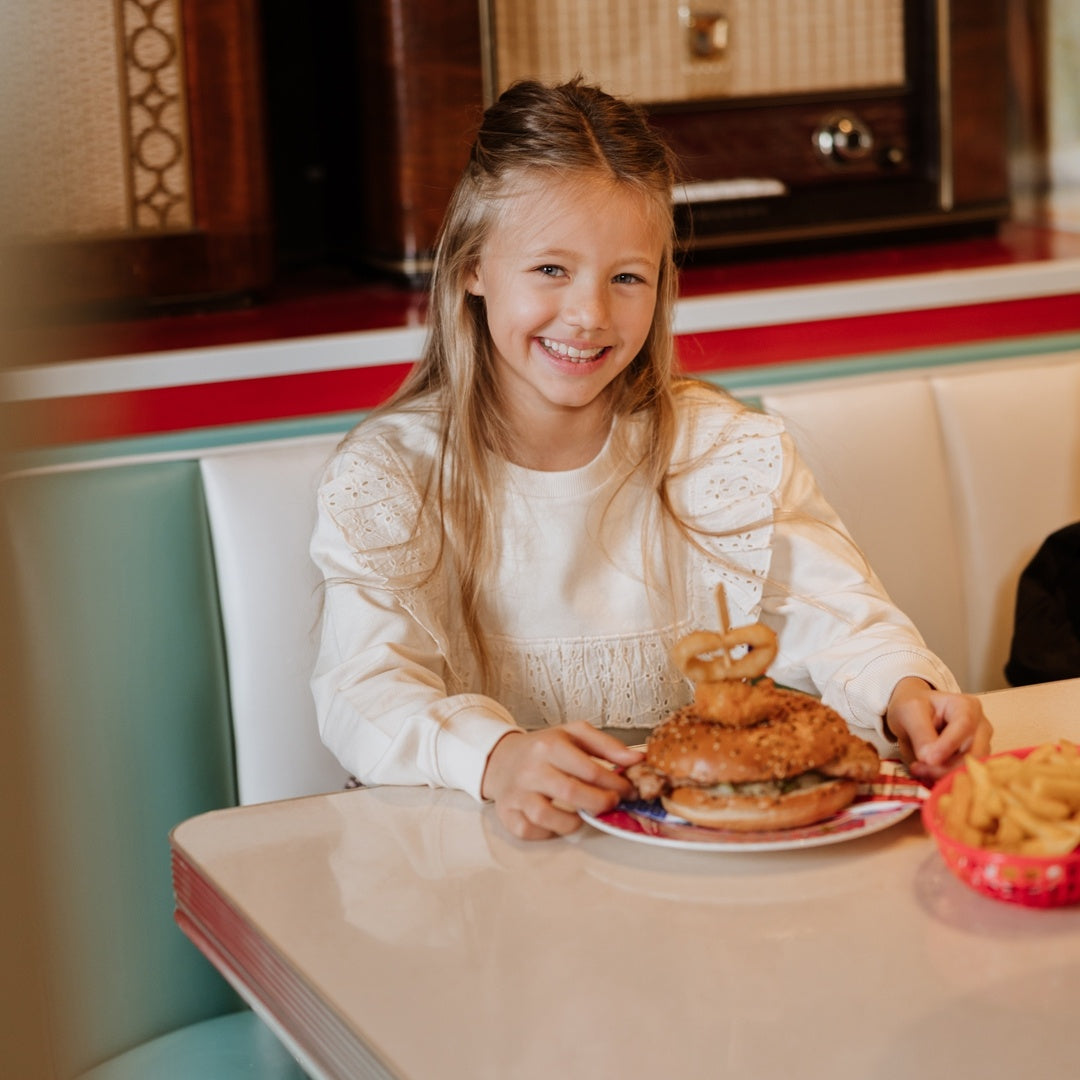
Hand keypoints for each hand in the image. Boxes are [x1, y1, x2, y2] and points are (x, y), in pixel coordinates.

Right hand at [480, 721, 643, 840]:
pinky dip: (547, 831)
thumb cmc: (543, 748)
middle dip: (600, 803)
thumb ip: (607, 746)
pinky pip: (529, 831)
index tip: (628, 790)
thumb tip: (637, 759)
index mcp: (549, 745)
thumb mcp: (574, 735)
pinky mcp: (507, 813)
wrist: (502, 758)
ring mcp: (516, 792)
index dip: (615, 784)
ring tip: (583, 814)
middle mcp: (530, 769)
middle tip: (611, 803)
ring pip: (547, 816)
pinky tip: (557, 821)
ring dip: (573, 822)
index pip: (589, 770)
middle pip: (571, 793)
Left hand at [884, 677, 992, 782]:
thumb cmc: (914, 708)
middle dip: (946, 766)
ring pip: (971, 768)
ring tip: (918, 769)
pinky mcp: (974, 762)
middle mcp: (980, 726)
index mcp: (967, 706)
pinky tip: (926, 774)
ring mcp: (981, 745)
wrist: (913, 713)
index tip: (929, 759)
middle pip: (973, 752)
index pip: (964, 726)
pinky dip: (945, 778)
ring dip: (944, 774)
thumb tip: (930, 759)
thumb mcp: (910, 712)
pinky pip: (965, 775)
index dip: (948, 745)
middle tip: (918, 769)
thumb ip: (921, 733)